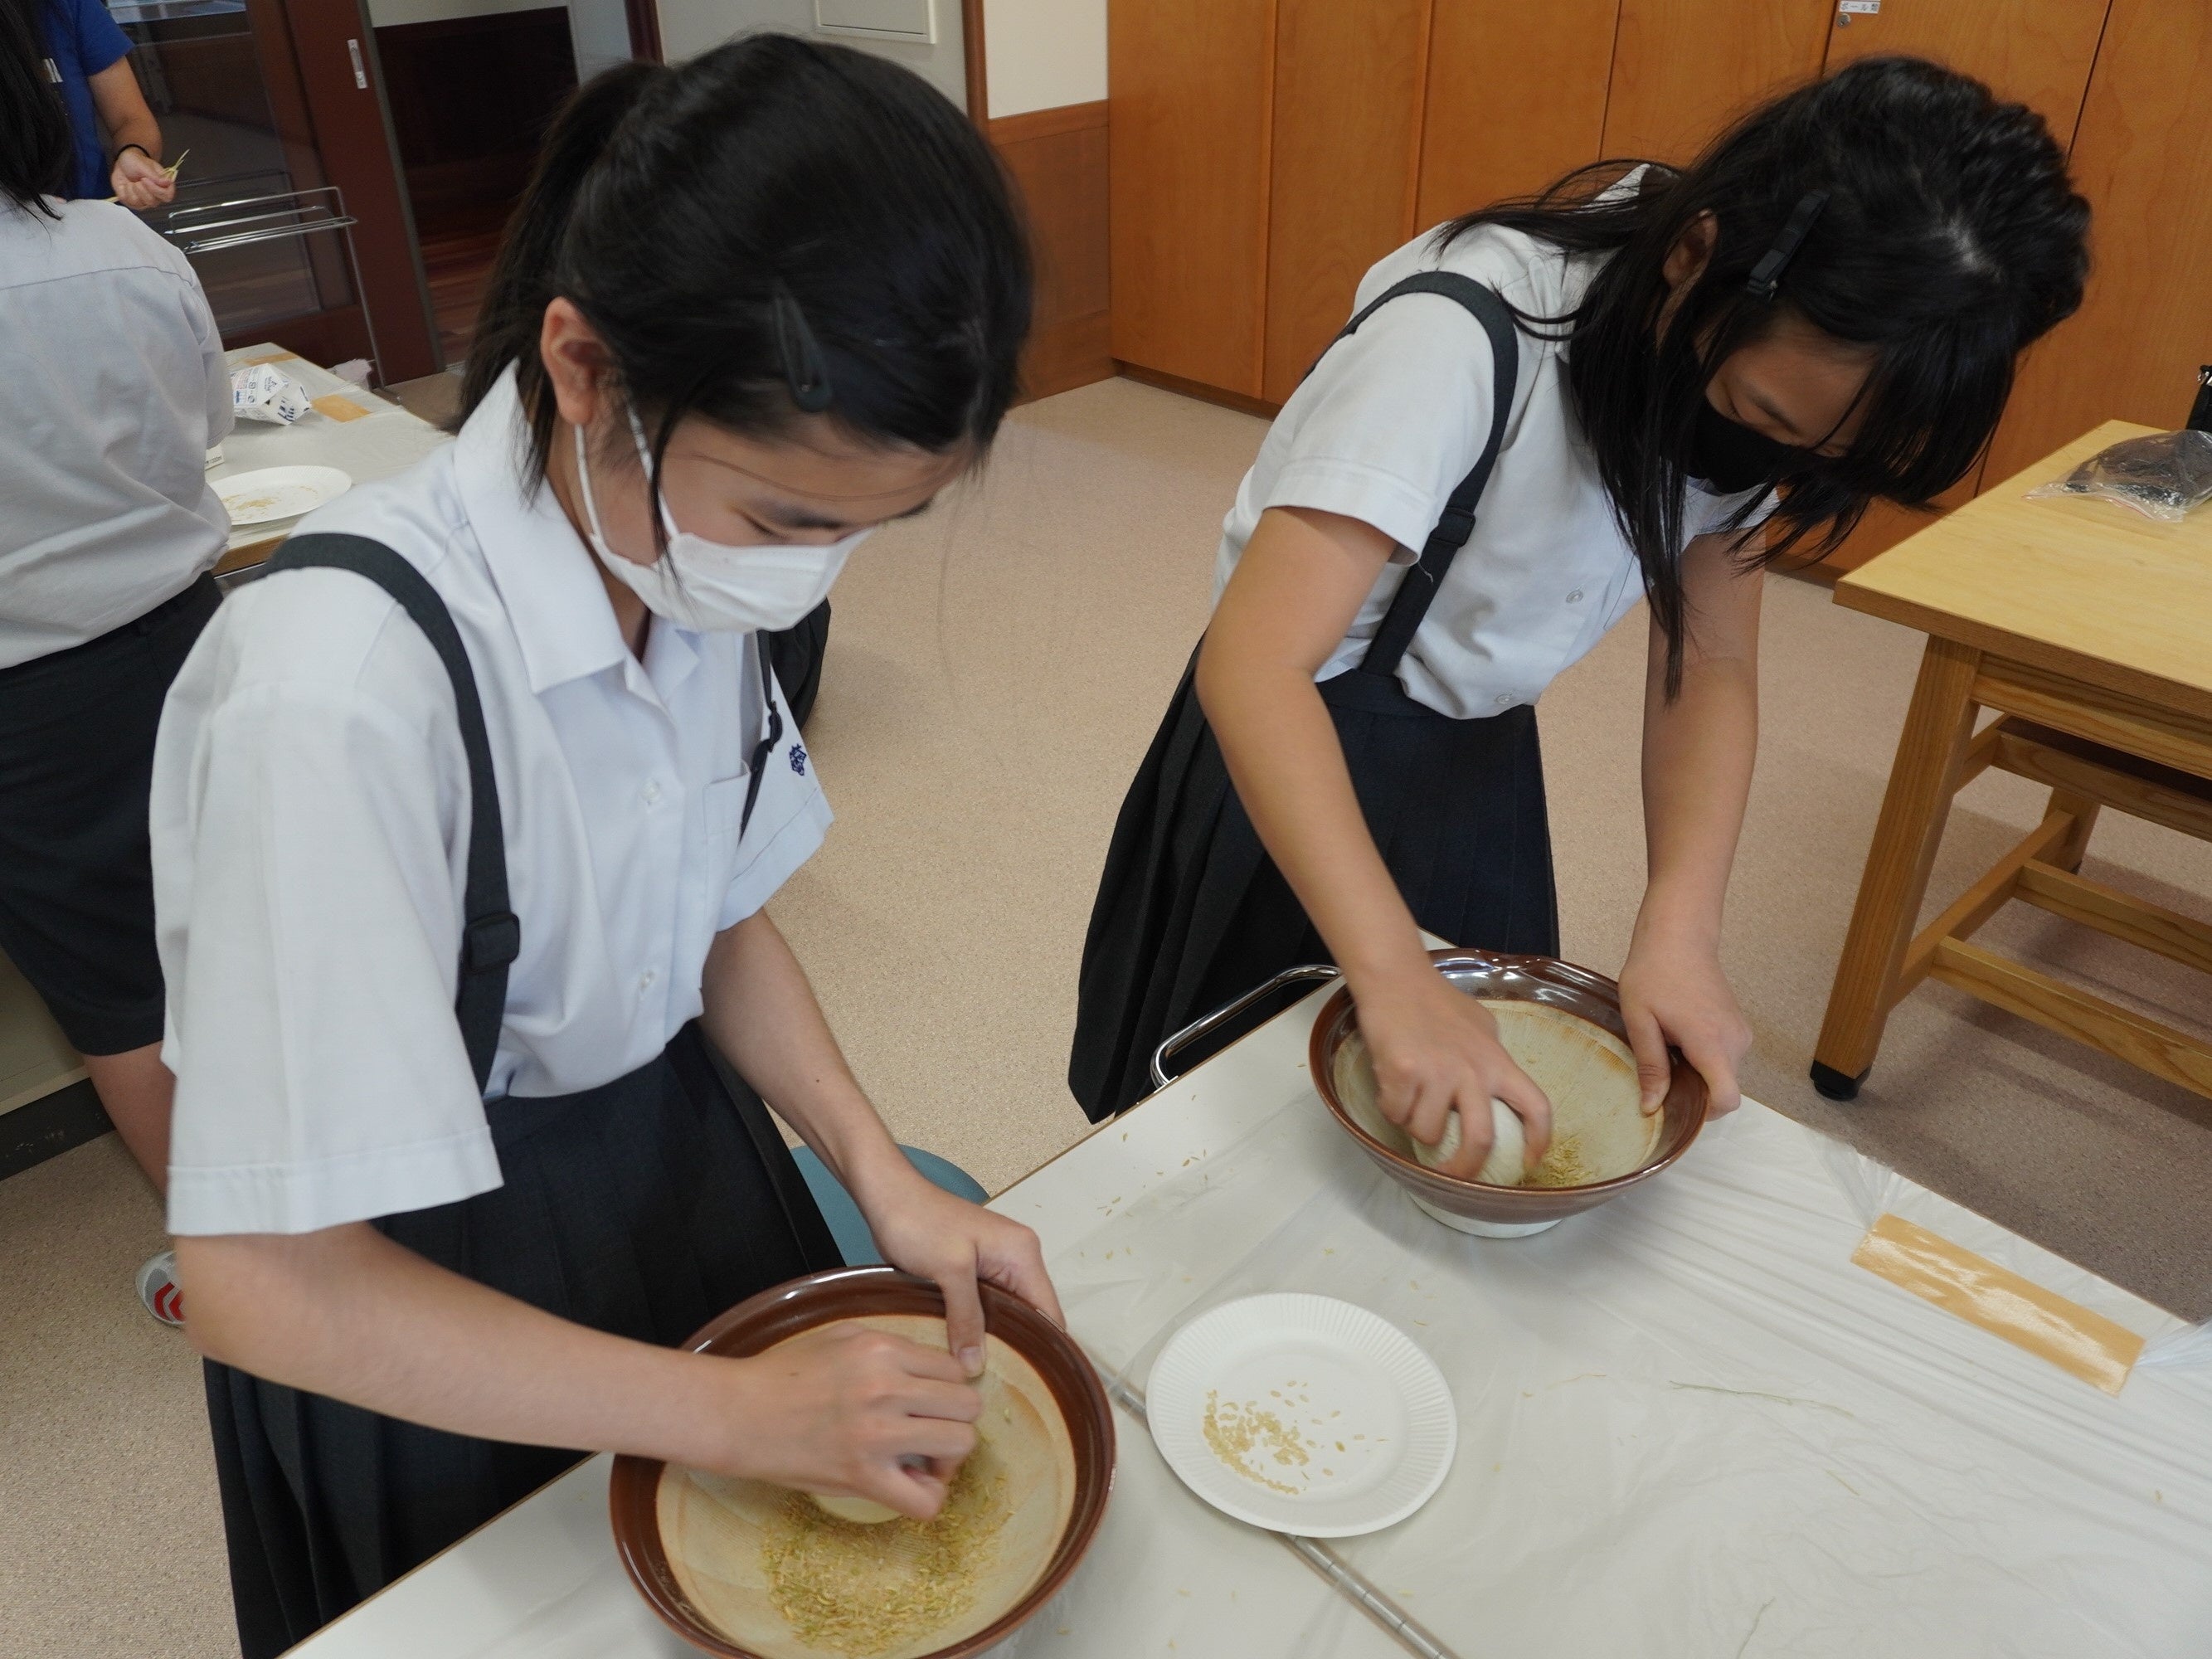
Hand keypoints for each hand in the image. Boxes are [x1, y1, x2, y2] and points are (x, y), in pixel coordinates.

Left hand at [111, 149, 174, 209]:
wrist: (122, 163)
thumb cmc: (136, 162)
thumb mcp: (145, 166)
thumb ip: (156, 176)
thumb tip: (168, 182)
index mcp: (163, 186)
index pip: (167, 196)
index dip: (156, 190)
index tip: (145, 179)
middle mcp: (156, 196)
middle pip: (153, 202)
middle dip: (142, 190)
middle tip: (138, 179)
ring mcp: (145, 201)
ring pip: (140, 203)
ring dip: (132, 190)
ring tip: (132, 181)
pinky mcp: (133, 203)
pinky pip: (129, 202)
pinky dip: (124, 192)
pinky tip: (126, 185)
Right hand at [715, 1321, 981, 1518]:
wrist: (737, 1413)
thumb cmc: (784, 1371)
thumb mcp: (843, 1336)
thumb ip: (891, 1348)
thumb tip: (934, 1370)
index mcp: (882, 1350)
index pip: (955, 1369)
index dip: (948, 1387)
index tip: (929, 1401)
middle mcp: (886, 1388)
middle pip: (969, 1406)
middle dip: (956, 1419)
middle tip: (930, 1430)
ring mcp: (876, 1435)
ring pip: (959, 1446)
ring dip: (948, 1456)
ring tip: (922, 1459)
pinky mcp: (862, 1477)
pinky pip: (925, 1500)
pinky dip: (927, 1497)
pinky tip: (908, 1485)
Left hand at [854, 1158, 1063, 1377]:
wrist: (887, 1196)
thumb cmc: (919, 1221)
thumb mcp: (948, 1271)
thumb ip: (967, 1318)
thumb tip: (976, 1365)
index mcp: (1022, 1254)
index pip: (1048, 1312)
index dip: (1046, 1348)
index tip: (1035, 1385)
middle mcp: (1016, 1260)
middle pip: (1030, 1316)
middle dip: (1020, 1350)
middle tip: (1005, 1389)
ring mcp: (994, 1267)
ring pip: (1006, 1315)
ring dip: (996, 1341)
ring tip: (985, 1379)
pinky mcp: (972, 1274)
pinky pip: (986, 1309)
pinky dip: (978, 1330)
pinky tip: (966, 1355)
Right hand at [1349, 963, 1551, 1178]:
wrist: (1396, 978)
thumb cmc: (1437, 1000)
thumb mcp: (1481, 1027)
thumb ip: (1491, 1060)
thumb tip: (1495, 1089)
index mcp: (1497, 1062)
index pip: (1535, 1107)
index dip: (1538, 1141)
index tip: (1530, 1163)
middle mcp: (1473, 1071)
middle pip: (1480, 1140)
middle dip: (1464, 1169)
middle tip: (1452, 1176)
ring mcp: (1438, 1073)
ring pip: (1427, 1132)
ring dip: (1415, 1126)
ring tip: (1410, 1102)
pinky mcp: (1404, 1073)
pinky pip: (1396, 1114)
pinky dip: (1390, 1108)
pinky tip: (1391, 1086)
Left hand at [1617, 926, 1748, 1116]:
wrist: (1679, 937)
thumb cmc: (1654, 973)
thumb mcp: (1640, 1021)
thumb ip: (1651, 1067)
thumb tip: (1652, 1107)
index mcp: (1711, 1042)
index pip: (1727, 1099)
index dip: (1703, 1113)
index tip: (1676, 1105)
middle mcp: (1735, 1041)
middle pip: (1723, 1090)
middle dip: (1694, 1092)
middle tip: (1661, 1071)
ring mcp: (1741, 1033)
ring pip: (1723, 1074)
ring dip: (1697, 1072)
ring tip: (1668, 1046)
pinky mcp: (1739, 1027)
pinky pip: (1724, 1058)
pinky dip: (1704, 1059)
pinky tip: (1679, 1038)